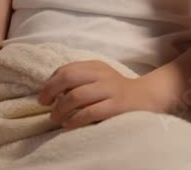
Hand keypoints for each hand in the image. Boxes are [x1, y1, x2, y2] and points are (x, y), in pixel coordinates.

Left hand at [39, 60, 172, 128]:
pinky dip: (75, 119)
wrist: (146, 98)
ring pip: (76, 96)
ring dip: (60, 108)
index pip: (66, 69)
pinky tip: (68, 124)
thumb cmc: (116, 91)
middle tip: (44, 104)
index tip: (44, 96)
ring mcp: (110, 90)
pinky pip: (90, 112)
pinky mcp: (116, 106)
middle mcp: (102, 75)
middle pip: (68, 77)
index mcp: (96, 66)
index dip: (50, 82)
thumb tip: (51, 91)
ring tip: (55, 117)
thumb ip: (79, 79)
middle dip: (50, 91)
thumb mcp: (99, 78)